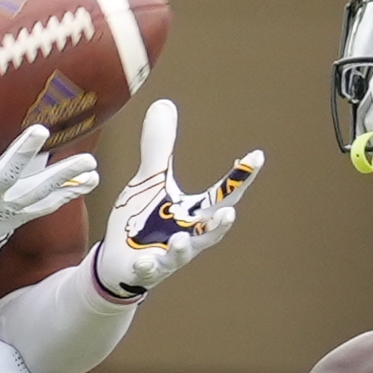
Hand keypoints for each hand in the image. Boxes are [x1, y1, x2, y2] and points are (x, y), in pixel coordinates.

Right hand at [0, 100, 100, 281]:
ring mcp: (3, 211)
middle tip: (40, 131)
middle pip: (6, 175)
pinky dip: (69, 193)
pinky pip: (47, 206)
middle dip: (23, 155)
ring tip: (90, 160)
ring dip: (63, 177)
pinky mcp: (17, 218)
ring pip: (37, 193)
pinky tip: (93, 178)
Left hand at [89, 100, 261, 299]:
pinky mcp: (147, 269)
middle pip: (212, 230)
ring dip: (184, 248)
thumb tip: (165, 103)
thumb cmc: (141, 221)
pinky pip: (149, 269)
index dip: (240, 176)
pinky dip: (147, 266)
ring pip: (183, 253)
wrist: (117, 261)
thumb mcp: (150, 179)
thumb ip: (159, 146)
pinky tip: (143, 261)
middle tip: (230, 211)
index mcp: (194, 212)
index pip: (223, 193)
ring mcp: (169, 255)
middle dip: (221, 223)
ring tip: (181, 239)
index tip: (256, 156)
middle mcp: (189, 234)